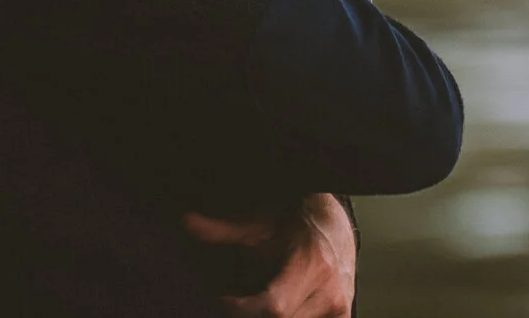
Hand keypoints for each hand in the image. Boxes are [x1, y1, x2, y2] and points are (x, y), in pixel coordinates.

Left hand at [185, 195, 354, 317]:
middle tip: (238, 304)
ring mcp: (339, 307)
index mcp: (310, 264)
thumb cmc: (293, 225)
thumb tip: (185, 221)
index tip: (222, 300)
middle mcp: (329, 289)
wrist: (335, 226)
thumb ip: (222, 230)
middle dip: (253, 316)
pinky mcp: (343, 316)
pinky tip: (283, 311)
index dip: (242, 309)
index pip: (273, 307)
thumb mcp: (259, 227)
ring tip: (257, 305)